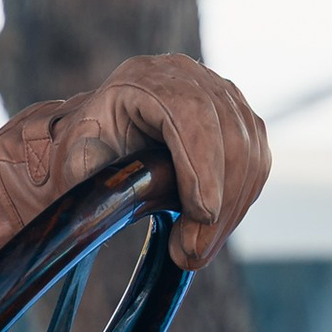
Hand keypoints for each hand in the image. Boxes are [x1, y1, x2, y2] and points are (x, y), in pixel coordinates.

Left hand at [0, 54, 269, 270]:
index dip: (202, 163)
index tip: (203, 213)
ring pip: (248, 152)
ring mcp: (220, 96)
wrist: (103, 141)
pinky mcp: (240, 122)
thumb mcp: (76, 162)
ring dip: (230, 210)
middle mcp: (189, 78)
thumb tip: (120, 204)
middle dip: (219, 200)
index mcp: (146, 78)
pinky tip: (212, 231)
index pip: (190, 112)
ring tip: (194, 252)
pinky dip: (239, 203)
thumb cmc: (86, 153)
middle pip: (228, 134)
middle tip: (192, 254)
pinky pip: (256, 163)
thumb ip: (93, 177)